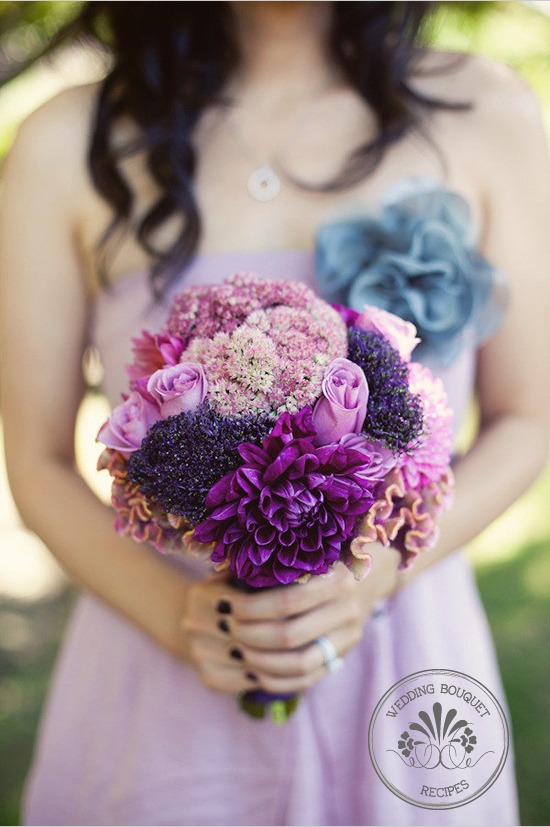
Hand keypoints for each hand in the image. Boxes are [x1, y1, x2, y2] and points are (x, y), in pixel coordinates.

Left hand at [179, 543, 399, 696]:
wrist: (370, 573)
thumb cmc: (324, 555)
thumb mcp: (304, 550)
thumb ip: (267, 560)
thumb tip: (217, 575)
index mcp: (337, 577)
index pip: (288, 600)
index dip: (251, 606)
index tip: (223, 603)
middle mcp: (347, 609)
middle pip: (290, 634)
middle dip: (250, 634)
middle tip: (223, 628)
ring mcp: (348, 637)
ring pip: (300, 663)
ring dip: (260, 661)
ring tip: (234, 650)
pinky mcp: (343, 656)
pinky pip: (307, 680)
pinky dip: (277, 679)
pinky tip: (252, 671)